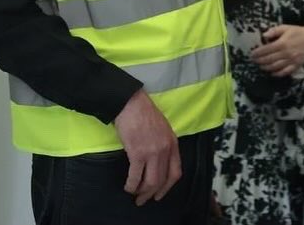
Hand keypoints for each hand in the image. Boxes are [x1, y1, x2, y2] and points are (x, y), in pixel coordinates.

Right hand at [113, 89, 181, 205]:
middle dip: (152, 193)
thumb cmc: (144, 113)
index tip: (159, 194)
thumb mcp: (163, 129)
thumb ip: (164, 145)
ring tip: (134, 194)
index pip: (176, 172)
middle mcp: (165, 150)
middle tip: (142, 200)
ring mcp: (152, 152)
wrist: (131, 103)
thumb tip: (158, 162)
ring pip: (150, 181)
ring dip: (141, 192)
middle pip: (162, 180)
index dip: (167, 187)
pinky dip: (131, 185)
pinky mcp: (137, 153)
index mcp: (173, 143)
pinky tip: (128, 186)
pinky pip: (135, 177)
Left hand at [250, 24, 303, 76]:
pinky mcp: (296, 65)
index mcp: (282, 43)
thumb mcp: (285, 28)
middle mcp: (286, 53)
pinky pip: (285, 72)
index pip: (266, 50)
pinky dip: (277, 74)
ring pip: (275, 67)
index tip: (252, 54)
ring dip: (266, 68)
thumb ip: (274, 31)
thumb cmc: (298, 32)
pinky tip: (272, 73)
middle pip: (269, 59)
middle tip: (254, 61)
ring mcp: (291, 60)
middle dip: (260, 61)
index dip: (258, 53)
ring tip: (261, 66)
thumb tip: (264, 35)